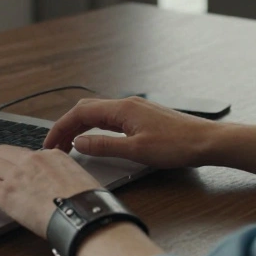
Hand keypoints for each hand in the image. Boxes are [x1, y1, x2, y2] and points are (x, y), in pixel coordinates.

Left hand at [0, 145, 102, 237]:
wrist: (83, 215)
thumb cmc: (87, 204)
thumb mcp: (81, 180)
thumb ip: (66, 178)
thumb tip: (64, 188)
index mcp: (52, 155)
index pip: (26, 154)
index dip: (17, 163)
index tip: (15, 172)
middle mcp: (32, 159)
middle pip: (2, 152)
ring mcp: (17, 174)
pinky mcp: (5, 193)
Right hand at [43, 97, 219, 168]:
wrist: (207, 142)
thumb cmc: (177, 145)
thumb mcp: (136, 151)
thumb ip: (104, 146)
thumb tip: (78, 142)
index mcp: (122, 109)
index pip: (80, 113)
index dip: (60, 128)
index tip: (49, 144)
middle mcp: (127, 104)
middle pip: (86, 110)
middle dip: (67, 126)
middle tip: (55, 146)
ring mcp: (135, 110)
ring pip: (98, 114)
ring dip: (81, 127)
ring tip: (69, 145)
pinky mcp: (143, 117)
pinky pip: (111, 119)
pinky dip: (96, 128)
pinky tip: (95, 140)